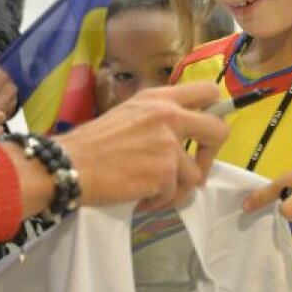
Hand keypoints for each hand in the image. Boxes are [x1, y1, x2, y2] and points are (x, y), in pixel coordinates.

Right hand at [58, 81, 228, 212]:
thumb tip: (182, 134)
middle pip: (219, 130)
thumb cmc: (94, 142)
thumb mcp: (129, 113)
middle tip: (196, 167)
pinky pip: (174, 193)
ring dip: (176, 188)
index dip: (215, 111)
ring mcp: (169, 145)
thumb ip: (158, 117)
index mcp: (159, 98)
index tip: (204, 131)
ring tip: (154, 190)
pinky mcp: (165, 172)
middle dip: (210, 155)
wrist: (72, 164)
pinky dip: (159, 200)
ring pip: (195, 174)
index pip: (208, 91)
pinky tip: (141, 197)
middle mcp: (169, 116)